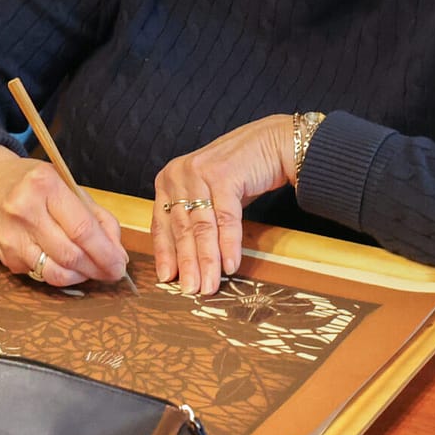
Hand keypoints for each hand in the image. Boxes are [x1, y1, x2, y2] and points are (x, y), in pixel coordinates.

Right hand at [0, 145, 127, 287]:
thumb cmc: (28, 182)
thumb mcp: (63, 184)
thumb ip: (94, 214)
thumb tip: (117, 251)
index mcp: (44, 185)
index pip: (83, 229)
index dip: (107, 252)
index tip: (120, 264)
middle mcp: (24, 211)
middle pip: (72, 254)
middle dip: (98, 269)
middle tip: (112, 272)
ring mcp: (11, 237)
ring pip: (56, 273)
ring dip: (81, 277)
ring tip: (92, 271)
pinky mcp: (5, 257)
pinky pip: (41, 274)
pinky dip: (61, 275)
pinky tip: (67, 265)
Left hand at [153, 114, 293, 296]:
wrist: (273, 143)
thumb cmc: (240, 173)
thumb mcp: (207, 194)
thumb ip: (193, 220)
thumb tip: (185, 263)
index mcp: (168, 179)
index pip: (161, 223)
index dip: (165, 254)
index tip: (167, 279)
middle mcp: (179, 174)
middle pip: (181, 228)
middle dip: (187, 264)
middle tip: (190, 291)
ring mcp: (200, 173)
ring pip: (202, 227)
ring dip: (207, 261)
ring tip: (209, 286)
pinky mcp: (224, 175)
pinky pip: (226, 218)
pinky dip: (228, 245)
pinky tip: (230, 265)